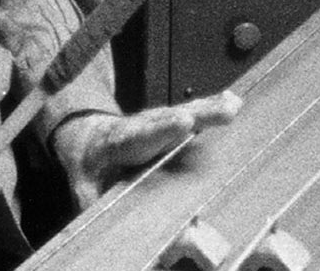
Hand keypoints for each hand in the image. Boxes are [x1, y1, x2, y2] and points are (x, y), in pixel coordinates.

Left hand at [50, 90, 241, 207]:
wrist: (89, 139)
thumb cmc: (91, 167)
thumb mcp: (84, 187)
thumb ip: (100, 202)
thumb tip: (119, 218)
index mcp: (120, 141)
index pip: (143, 136)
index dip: (165, 129)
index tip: (184, 122)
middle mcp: (143, 125)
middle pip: (173, 119)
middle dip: (200, 116)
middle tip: (224, 112)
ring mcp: (159, 120)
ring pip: (187, 113)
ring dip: (211, 111)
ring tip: (234, 107)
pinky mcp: (173, 121)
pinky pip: (195, 113)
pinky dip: (214, 107)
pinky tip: (234, 100)